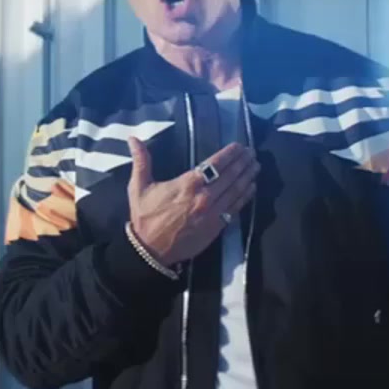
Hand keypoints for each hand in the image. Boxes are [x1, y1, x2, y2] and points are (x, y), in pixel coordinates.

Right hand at [125, 137, 257, 266]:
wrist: (150, 250)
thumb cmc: (145, 217)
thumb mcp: (138, 187)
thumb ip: (141, 161)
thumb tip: (132, 138)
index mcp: (187, 184)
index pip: (215, 164)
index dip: (230, 154)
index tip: (239, 146)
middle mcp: (204, 196)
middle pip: (230, 175)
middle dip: (242, 162)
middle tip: (252, 152)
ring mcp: (212, 212)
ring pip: (236, 190)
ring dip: (248, 176)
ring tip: (255, 165)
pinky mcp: (216, 226)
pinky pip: (236, 208)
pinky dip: (246, 196)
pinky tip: (252, 187)